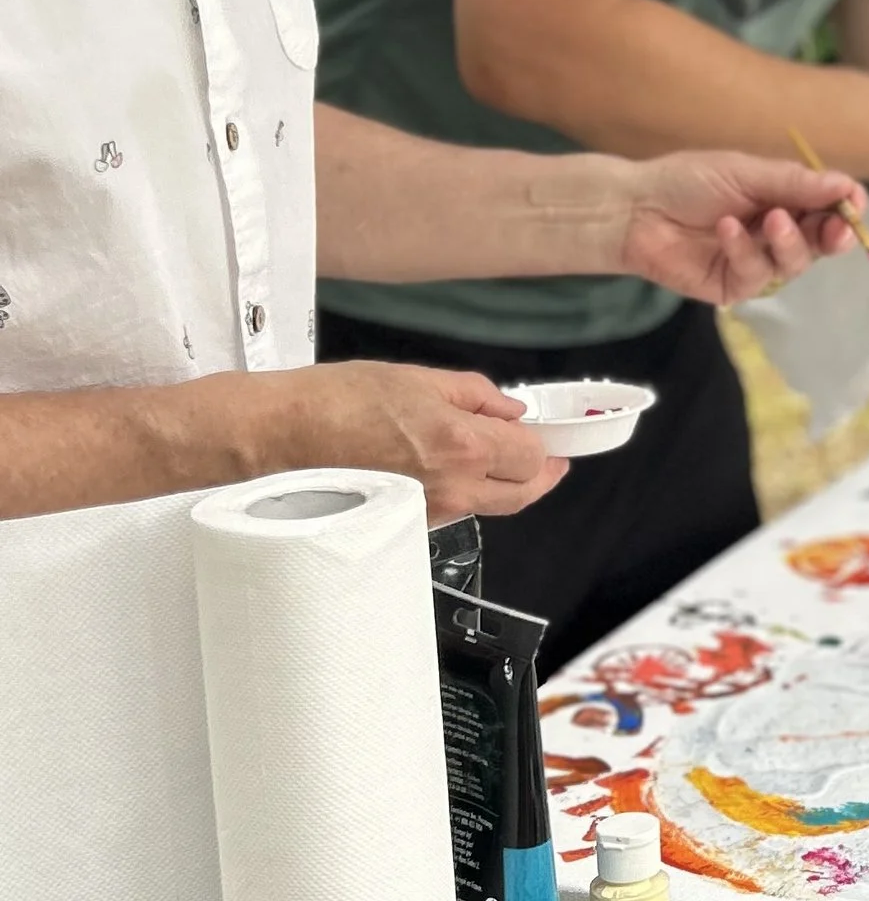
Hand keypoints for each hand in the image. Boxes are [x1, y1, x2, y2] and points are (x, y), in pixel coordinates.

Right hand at [282, 363, 562, 525]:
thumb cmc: (340, 401)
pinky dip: (469, 491)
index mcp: (462, 445)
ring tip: (499, 456)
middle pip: (523, 494)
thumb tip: (511, 411)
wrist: (284, 437)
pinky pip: (458, 509)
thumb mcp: (418, 379)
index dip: (546, 443)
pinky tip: (456, 467)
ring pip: (492, 506)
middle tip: (547, 456)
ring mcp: (432, 510)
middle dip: (540, 474)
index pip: (532, 456)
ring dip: (505, 484)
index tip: (550, 434)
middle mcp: (454, 487)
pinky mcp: (410, 521)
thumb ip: (476, 396)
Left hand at [613, 152, 868, 304]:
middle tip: (836, 228)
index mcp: (783, 199)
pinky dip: (744, 251)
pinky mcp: (733, 285)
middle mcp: (775, 232)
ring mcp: (756, 260)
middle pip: (821, 241)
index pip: (828, 208)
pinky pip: (756, 275)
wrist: (635, 207)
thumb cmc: (688, 180)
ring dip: (788, 242)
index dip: (845, 208)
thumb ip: (795, 184)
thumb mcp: (746, 172)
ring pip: (794, 263)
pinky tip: (725, 230)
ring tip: (769, 220)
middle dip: (832, 235)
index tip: (855, 203)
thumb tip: (847, 186)